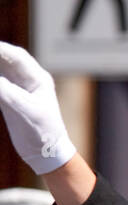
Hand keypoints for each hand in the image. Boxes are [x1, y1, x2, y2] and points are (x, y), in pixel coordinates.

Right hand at [0, 43, 75, 174]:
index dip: (0, 49)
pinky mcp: (9, 98)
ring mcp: (19, 88)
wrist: (46, 155)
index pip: (16, 56)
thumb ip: (5, 92)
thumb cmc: (43, 133)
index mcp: (39, 79)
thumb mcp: (25, 111)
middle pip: (5, 59)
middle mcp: (29, 80)